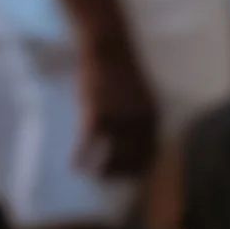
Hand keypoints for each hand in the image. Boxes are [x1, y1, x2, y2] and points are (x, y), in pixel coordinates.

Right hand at [77, 26, 157, 182]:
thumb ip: (143, 115)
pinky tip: (76, 165)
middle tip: (109, 180)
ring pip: (112, 155)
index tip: (134, 178)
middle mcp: (139, 121)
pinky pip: (89, 143)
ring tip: (94, 175)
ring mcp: (118, 118)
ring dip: (102, 170)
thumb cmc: (123, 69)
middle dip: (121, 173)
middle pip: (133, 158)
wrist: (110, 48)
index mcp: (154, 115)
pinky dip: (82, 157)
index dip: (142, 167)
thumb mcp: (143, 94)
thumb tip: (137, 135)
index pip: (152, 151)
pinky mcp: (97, 113)